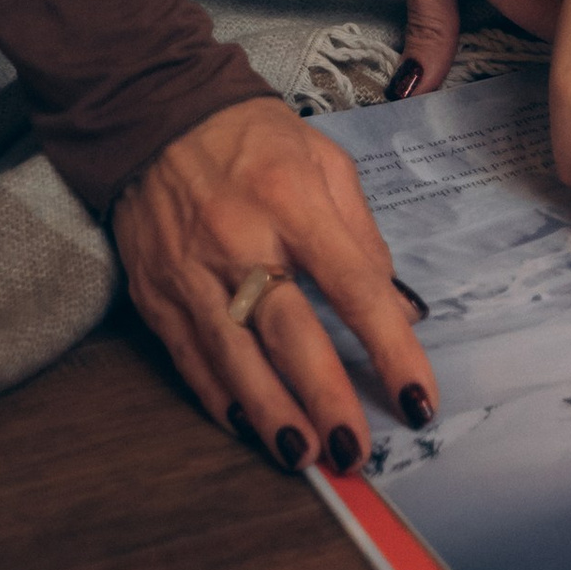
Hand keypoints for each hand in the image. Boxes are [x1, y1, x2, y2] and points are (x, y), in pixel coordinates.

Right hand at [112, 95, 435, 468]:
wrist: (153, 113)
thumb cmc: (252, 138)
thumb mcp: (323, 160)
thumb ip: (362, 232)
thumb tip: (399, 306)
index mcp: (294, 200)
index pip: (354, 285)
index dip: (390, 348)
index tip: (417, 397)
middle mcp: (241, 239)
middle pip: (289, 332)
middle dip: (326, 397)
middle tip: (354, 450)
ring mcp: (192, 270)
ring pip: (235, 358)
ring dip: (271, 415)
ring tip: (304, 456)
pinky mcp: (156, 292)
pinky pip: (190, 358)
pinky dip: (218, 398)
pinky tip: (246, 428)